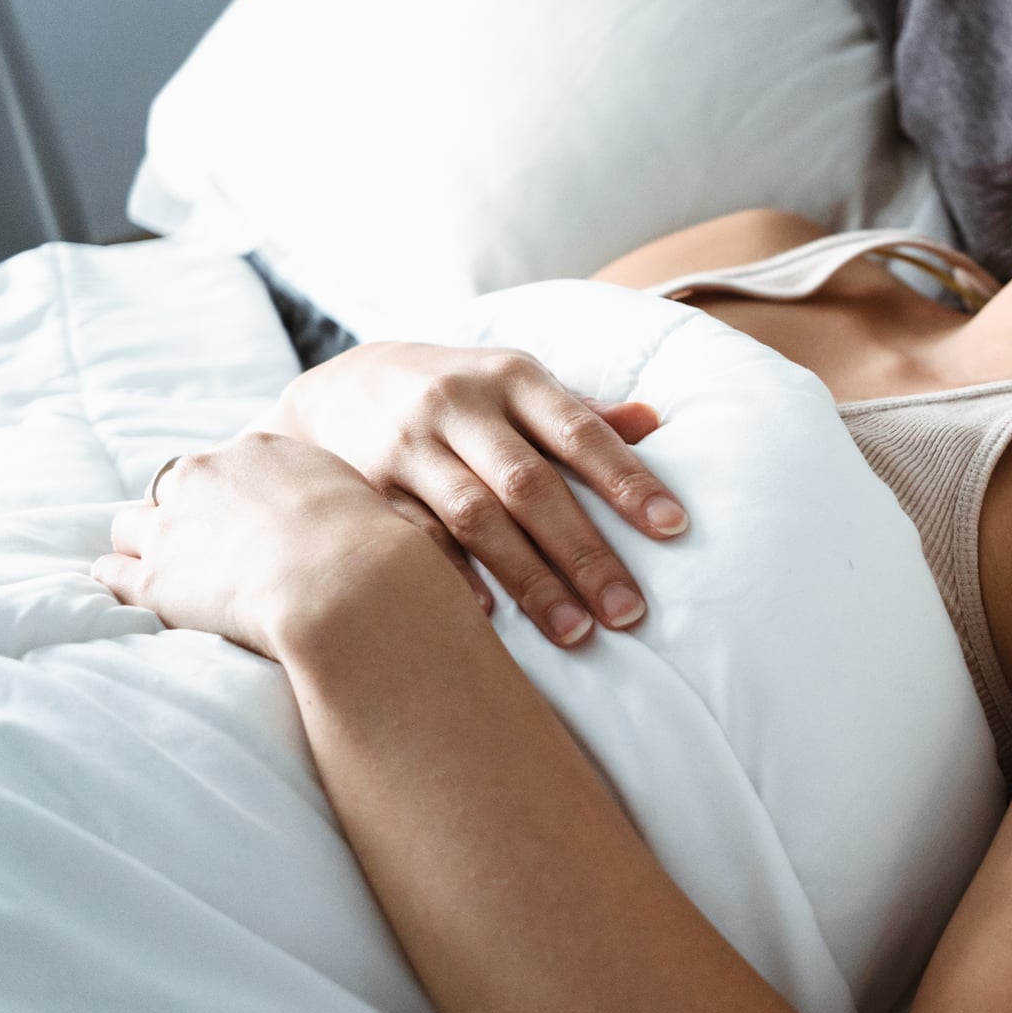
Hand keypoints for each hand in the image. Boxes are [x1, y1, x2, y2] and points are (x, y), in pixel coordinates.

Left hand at [92, 432, 446, 663]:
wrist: (347, 588)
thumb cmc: (378, 553)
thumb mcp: (376, 505)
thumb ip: (361, 505)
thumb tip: (394, 521)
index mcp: (262, 452)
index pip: (230, 463)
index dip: (232, 493)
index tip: (243, 518)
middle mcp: (209, 474)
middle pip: (175, 484)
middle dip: (182, 513)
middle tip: (200, 543)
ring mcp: (176, 525)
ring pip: (131, 525)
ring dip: (143, 545)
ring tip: (161, 570)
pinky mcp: (154, 578)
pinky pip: (111, 571)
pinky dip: (118, 580)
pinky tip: (133, 594)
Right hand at [264, 342, 684, 647]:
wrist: (338, 386)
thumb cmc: (459, 395)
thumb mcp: (514, 384)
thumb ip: (579, 411)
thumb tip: (654, 420)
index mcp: (512, 378)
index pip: (580, 432)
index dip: (627, 479)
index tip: (673, 528)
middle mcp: (459, 407)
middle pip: (530, 485)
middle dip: (584, 551)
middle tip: (629, 611)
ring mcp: (408, 447)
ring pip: (476, 518)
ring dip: (529, 580)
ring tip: (575, 633)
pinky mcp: (365, 488)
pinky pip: (413, 538)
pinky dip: (451, 576)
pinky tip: (487, 618)